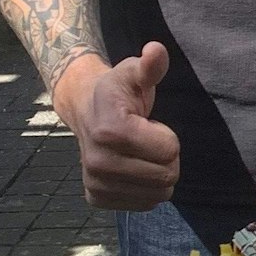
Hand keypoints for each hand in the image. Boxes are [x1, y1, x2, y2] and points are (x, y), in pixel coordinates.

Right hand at [54, 42, 180, 210]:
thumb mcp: (134, 72)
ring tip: (140, 153)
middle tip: (149, 140)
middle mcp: (98, 162)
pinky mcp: (96, 198)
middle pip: (166, 175)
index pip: (169, 150)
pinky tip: (133, 167)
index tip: (150, 124)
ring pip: (158, 194)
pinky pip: (144, 204)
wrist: (86, 110)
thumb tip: (156, 50)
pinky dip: (146, 188)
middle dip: (167, 157)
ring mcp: (96, 183)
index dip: (168, 136)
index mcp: (110, 131)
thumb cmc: (118, 90)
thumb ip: (151, 65)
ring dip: (158, 174)